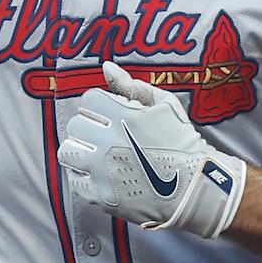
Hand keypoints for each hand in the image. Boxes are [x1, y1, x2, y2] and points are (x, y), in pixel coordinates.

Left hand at [56, 61, 247, 239]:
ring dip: (80, 149)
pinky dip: (83, 175)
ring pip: (67, 151)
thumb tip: (106, 67)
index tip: (111, 114)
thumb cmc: (182, 143)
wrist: (194, 188)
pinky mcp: (100, 195)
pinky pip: (74, 180)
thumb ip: (132, 85)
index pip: (89, 99)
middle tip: (106, 134)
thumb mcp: (165, 105)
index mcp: (123, 116)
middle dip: (90, 126)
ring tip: (96, 154)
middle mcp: (108, 142)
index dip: (100, 104)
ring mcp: (102, 170)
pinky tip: (99, 174)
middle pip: (76, 124)